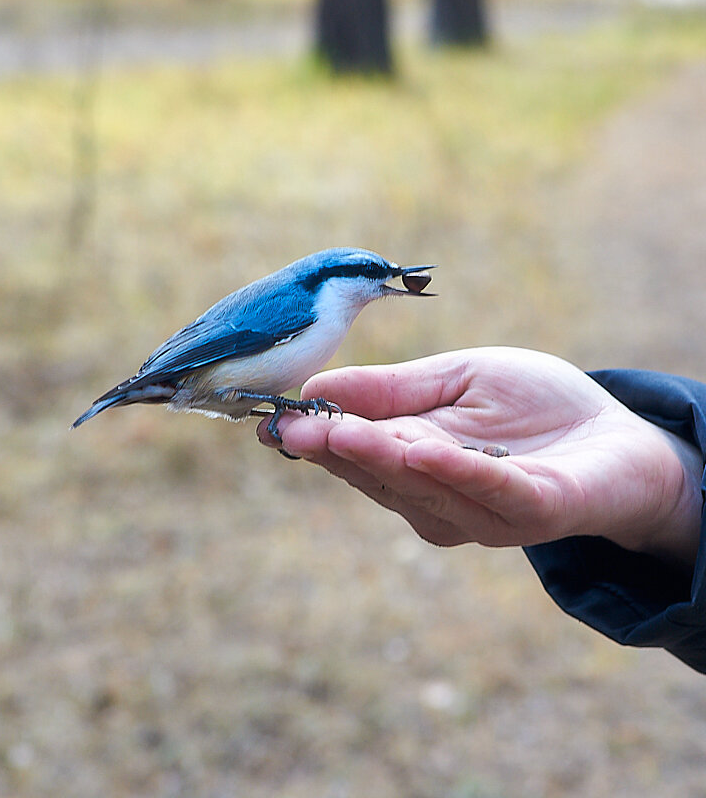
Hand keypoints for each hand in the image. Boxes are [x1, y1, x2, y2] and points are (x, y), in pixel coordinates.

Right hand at [257, 347, 701, 566]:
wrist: (617, 437)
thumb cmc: (534, 406)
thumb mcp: (455, 379)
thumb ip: (393, 391)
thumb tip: (319, 387)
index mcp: (414, 461)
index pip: (355, 452)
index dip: (314, 437)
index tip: (272, 421)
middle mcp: (437, 496)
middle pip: (379, 473)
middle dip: (335, 448)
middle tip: (291, 427)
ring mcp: (482, 510)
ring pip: (422, 486)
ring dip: (380, 458)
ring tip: (341, 432)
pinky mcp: (533, 509)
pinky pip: (489, 492)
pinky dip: (453, 472)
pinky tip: (420, 448)